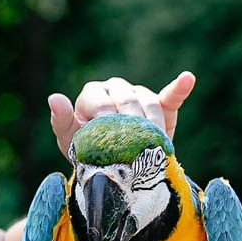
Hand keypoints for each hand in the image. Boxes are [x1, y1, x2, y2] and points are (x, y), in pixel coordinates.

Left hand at [48, 71, 195, 159]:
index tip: (109, 143)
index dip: (106, 122)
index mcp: (93, 93)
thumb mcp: (69, 139)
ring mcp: (139, 94)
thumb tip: (54, 97)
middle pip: (126, 101)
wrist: (111, 162)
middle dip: (130, 124)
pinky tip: (187, 78)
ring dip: (152, 125)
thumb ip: (61, 119)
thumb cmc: (85, 148)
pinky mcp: (161, 104)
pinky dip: (180, 87)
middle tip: (134, 147)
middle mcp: (116, 88)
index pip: (101, 102)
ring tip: (153, 146)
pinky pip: (171, 95)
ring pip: (148, 103)